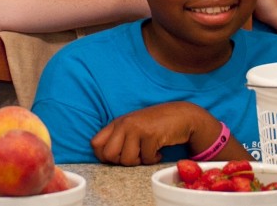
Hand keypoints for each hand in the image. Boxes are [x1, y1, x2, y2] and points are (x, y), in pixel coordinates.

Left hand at [90, 102, 207, 165]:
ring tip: (148, 152)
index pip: (95, 144)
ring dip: (140, 161)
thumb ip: (119, 138)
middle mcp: (124, 124)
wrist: (181, 115)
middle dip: (122, 162)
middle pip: (109, 155)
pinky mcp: (151, 135)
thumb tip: (105, 158)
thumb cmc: (155, 124)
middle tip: (135, 157)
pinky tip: (158, 151)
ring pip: (127, 160)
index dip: (104, 157)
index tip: (118, 158)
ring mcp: (136, 128)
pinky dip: (154, 159)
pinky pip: (146, 158)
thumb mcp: (132, 127)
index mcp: (116, 123)